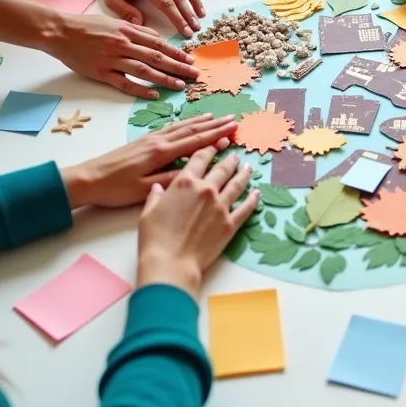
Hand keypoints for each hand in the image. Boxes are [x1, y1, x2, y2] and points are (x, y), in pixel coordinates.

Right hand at [43, 13, 198, 97]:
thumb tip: (157, 38)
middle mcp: (122, 44)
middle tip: (194, 75)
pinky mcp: (100, 72)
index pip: (158, 43)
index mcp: (127, 30)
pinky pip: (124, 83)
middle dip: (178, 67)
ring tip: (180, 86)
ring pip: (144, 70)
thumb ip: (136, 30)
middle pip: (156, 57)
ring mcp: (112, 59)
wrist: (59, 31)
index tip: (191, 60)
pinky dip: (140, 89)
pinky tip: (154, 94)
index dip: (177, 52)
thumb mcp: (114, 21)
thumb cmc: (86, 25)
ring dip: (164, 79)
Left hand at [60, 115, 236, 208]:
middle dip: (213, 125)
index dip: (216, 135)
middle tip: (232, 119)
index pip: (195, 141)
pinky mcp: (142, 141)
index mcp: (160, 153)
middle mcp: (157, 141)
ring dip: (200, 122)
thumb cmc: (115, 188)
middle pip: (191, 130)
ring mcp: (149, 139)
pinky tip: (187, 123)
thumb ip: (170, 179)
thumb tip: (195, 172)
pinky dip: (183, 124)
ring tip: (215, 117)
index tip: (233, 129)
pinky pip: (169, 128)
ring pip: (180, 127)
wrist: (87, 178)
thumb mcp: (144, 189)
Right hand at [136, 147, 259, 294]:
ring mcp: (220, 206)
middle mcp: (205, 190)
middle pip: (222, 169)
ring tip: (248, 168)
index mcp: (185, 183)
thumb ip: (156, 196)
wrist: (171, 262)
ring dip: (243, 174)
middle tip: (235, 155)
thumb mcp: (148, 212)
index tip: (215, 144)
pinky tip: (257, 194)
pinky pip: (245, 208)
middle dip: (229, 160)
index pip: (200, 159)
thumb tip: (158, 188)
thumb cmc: (155, 238)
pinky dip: (253, 199)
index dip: (209, 149)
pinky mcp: (230, 224)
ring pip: (237, 185)